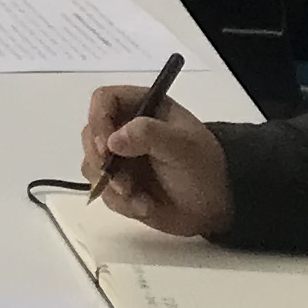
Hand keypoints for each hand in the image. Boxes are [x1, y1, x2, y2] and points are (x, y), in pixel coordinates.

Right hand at [79, 82, 232, 236]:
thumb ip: (150, 135)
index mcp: (142, 107)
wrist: (216, 207)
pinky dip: (120, 203)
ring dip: (111, 185)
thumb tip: (113, 140)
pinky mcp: (119, 184)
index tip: (106, 147)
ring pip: (91, 165)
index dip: (98, 119)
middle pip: (90, 133)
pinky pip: (103, 191)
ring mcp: (120, 158)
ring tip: (138, 197)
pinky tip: (145, 206)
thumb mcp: (183, 146)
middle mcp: (125, 129)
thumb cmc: (203, 167)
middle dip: (100, 160)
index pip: (103, 100)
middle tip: (121, 181)